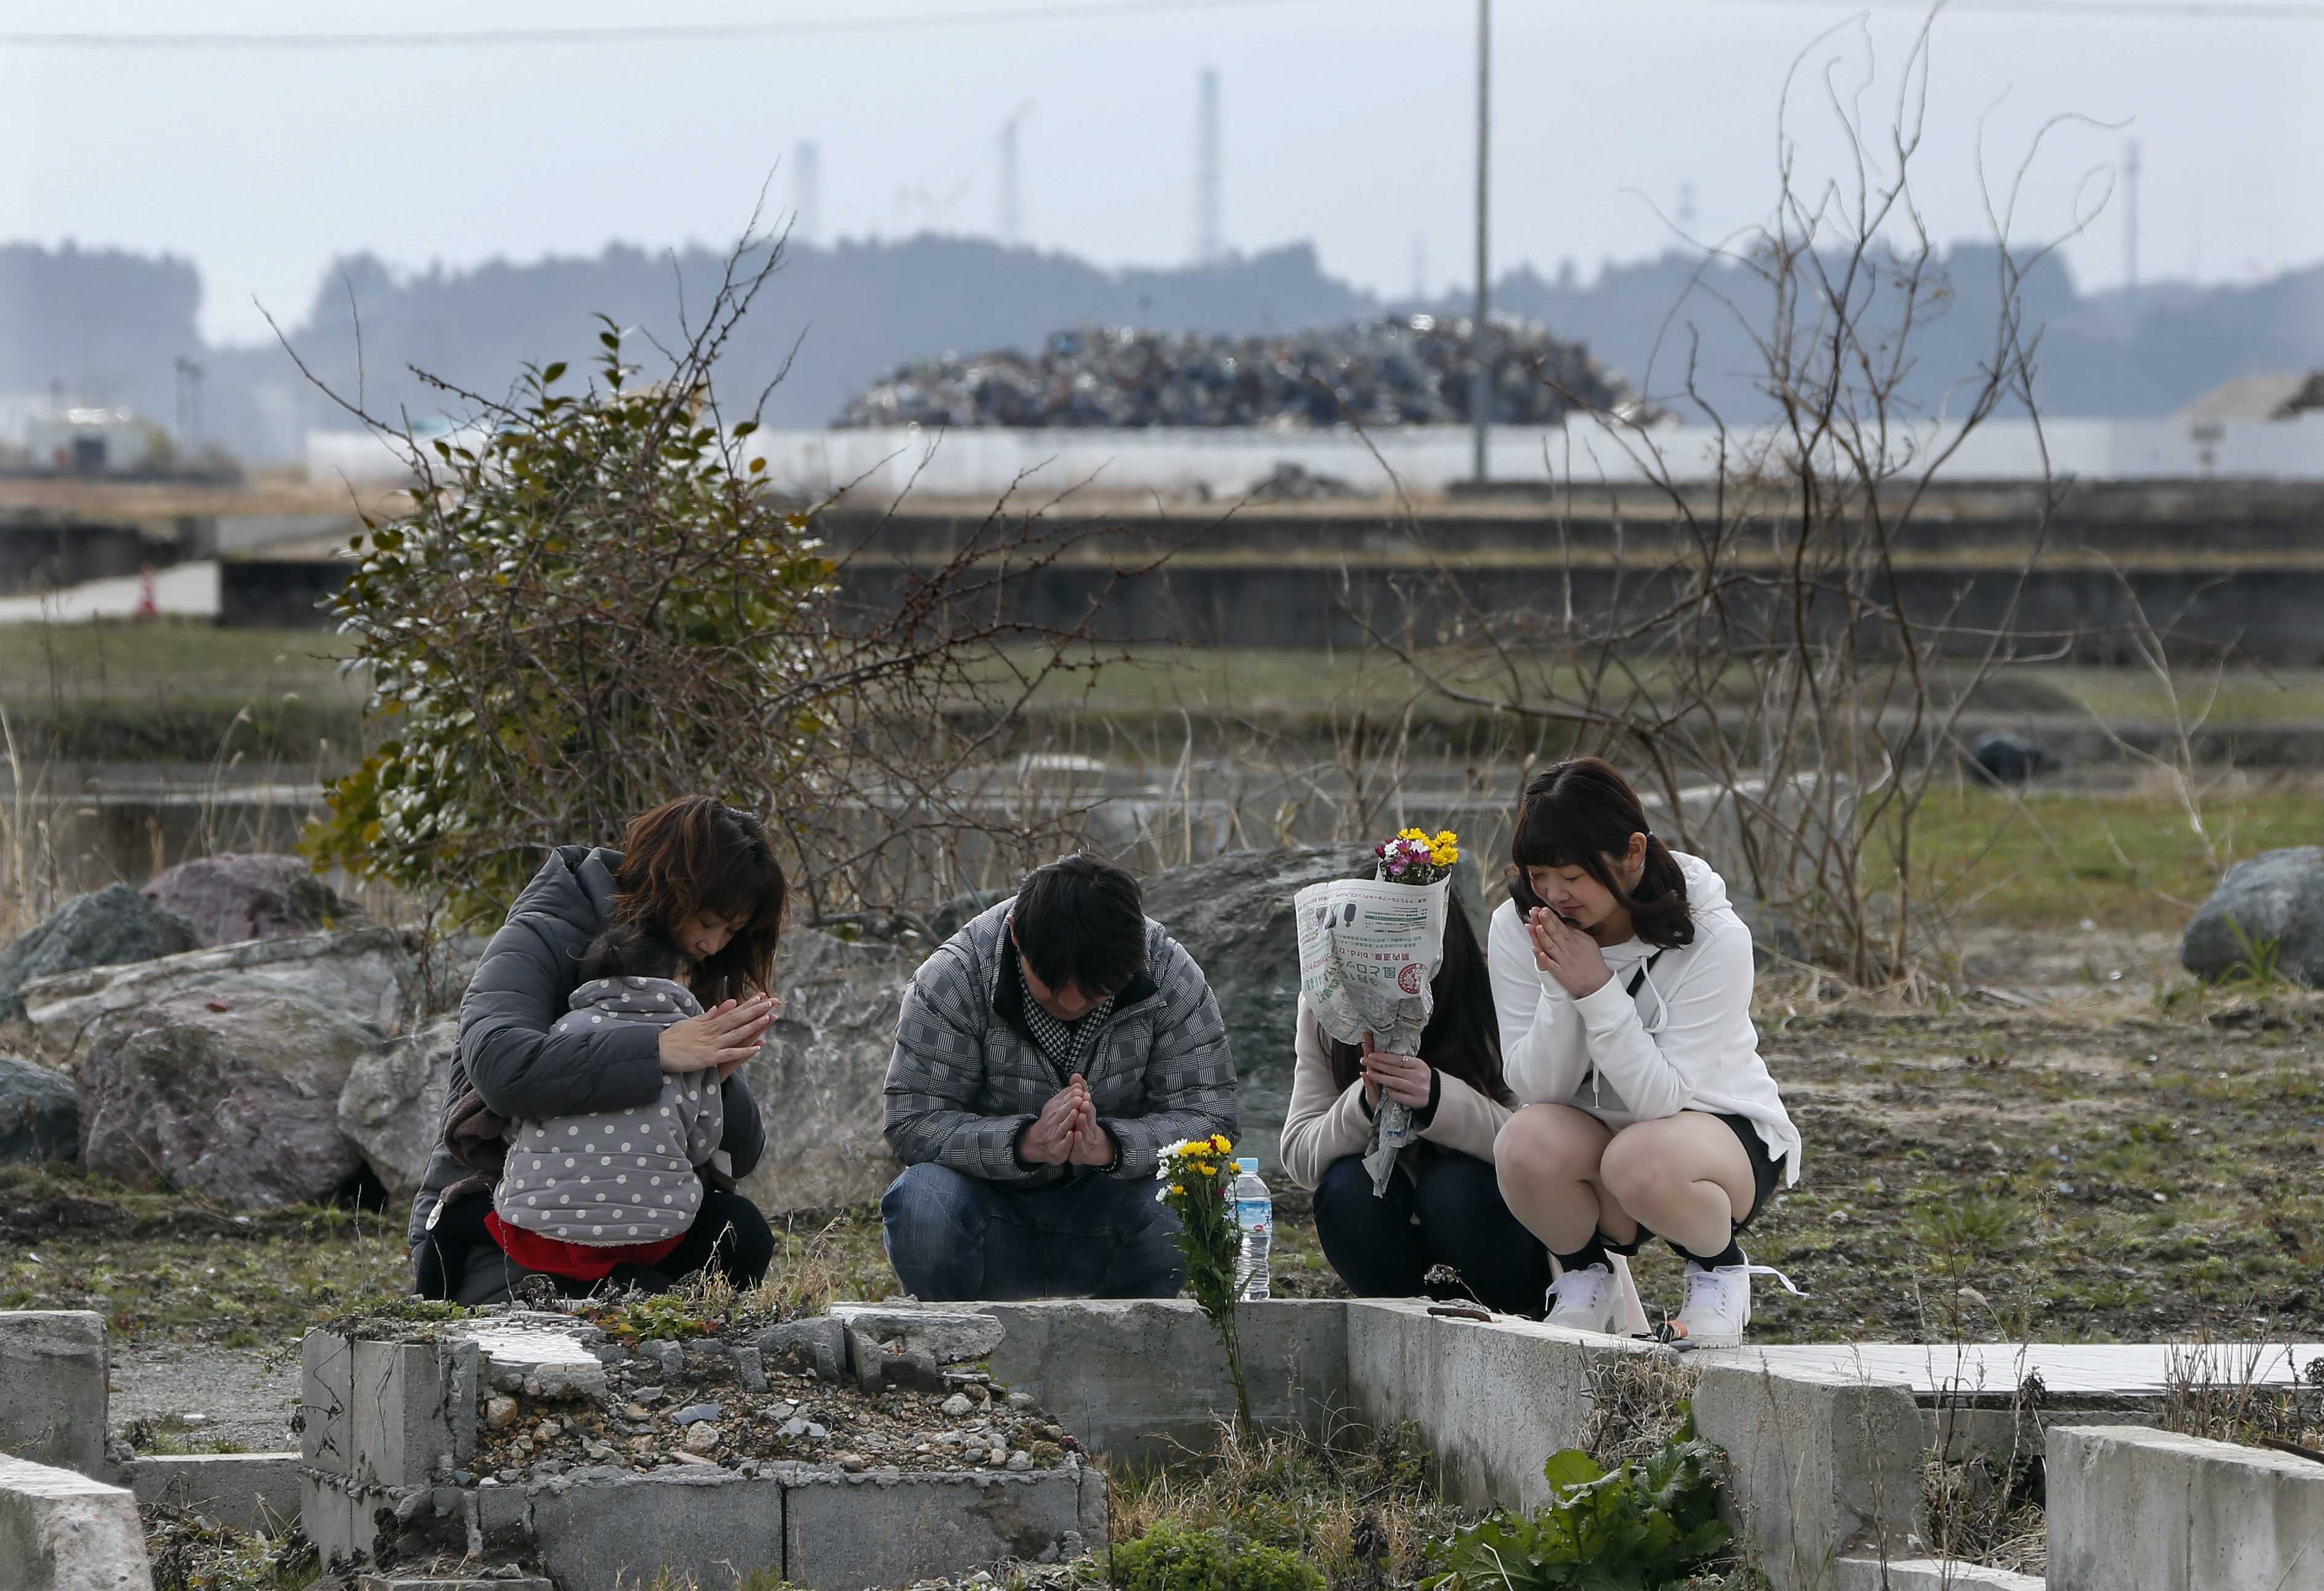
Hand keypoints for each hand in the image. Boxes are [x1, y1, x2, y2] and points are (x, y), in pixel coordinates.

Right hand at [659, 996, 776, 1073]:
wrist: (656, 1051)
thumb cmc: (671, 1038)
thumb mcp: (690, 1023)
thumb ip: (708, 1016)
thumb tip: (721, 1006)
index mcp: (708, 1023)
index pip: (732, 1012)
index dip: (748, 1004)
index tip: (762, 996)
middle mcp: (712, 1031)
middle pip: (738, 1019)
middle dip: (756, 1010)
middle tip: (773, 1001)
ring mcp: (711, 1044)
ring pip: (737, 1033)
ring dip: (753, 1025)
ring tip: (769, 1017)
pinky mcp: (709, 1057)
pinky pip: (730, 1054)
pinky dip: (744, 1051)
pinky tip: (757, 1047)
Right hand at [1018, 1078, 1086, 1165]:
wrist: (1037, 1143)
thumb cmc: (1051, 1121)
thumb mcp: (1057, 1105)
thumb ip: (1067, 1093)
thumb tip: (1078, 1079)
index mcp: (1053, 1109)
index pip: (1062, 1101)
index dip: (1071, 1096)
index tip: (1080, 1090)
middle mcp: (1051, 1122)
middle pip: (1062, 1112)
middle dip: (1071, 1105)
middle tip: (1080, 1098)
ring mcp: (1054, 1136)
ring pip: (1062, 1127)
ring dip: (1069, 1120)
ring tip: (1076, 1113)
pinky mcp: (1057, 1149)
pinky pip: (1063, 1144)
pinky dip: (1068, 1140)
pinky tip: (1073, 1134)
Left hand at [1064, 1082, 1116, 1166]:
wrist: (1088, 1148)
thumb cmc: (1083, 1124)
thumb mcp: (1082, 1108)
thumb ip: (1079, 1091)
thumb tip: (1075, 1074)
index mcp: (1088, 1114)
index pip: (1087, 1104)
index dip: (1085, 1098)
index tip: (1083, 1091)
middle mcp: (1089, 1124)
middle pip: (1088, 1116)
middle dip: (1086, 1108)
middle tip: (1084, 1101)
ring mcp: (1086, 1137)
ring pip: (1084, 1129)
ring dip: (1083, 1122)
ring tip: (1080, 1115)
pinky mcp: (1081, 1148)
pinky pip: (1079, 1144)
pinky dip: (1078, 1139)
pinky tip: (1075, 1134)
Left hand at [1360, 1033, 1433, 1108]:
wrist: (1436, 1095)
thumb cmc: (1421, 1078)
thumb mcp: (1416, 1067)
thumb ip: (1403, 1062)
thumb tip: (1383, 1055)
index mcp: (1419, 1064)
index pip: (1397, 1059)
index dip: (1383, 1057)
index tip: (1371, 1054)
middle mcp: (1419, 1076)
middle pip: (1394, 1069)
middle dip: (1377, 1065)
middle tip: (1364, 1061)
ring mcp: (1418, 1089)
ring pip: (1395, 1082)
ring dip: (1380, 1077)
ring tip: (1370, 1073)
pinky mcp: (1416, 1101)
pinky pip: (1399, 1096)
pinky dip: (1390, 1092)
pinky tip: (1384, 1088)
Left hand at [1528, 907, 1612, 996]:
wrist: (1598, 982)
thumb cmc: (1593, 962)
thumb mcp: (1589, 943)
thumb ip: (1577, 933)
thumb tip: (1566, 923)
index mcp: (1574, 941)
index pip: (1560, 926)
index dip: (1551, 917)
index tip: (1542, 909)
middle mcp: (1568, 950)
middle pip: (1554, 934)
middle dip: (1545, 922)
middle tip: (1537, 912)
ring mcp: (1564, 961)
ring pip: (1551, 947)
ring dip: (1543, 937)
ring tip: (1535, 927)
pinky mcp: (1561, 973)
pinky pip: (1551, 965)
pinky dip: (1544, 958)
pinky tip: (1537, 951)